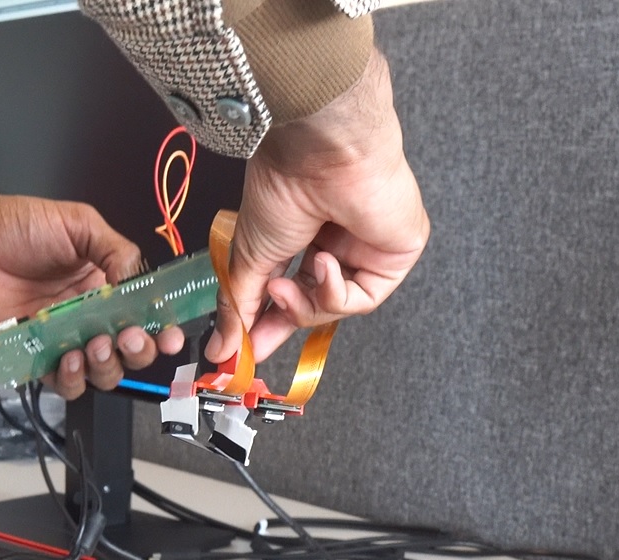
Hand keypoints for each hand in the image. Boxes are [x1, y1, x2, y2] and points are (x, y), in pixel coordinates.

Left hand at [0, 167, 185, 398]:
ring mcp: (63, 337)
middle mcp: (89, 314)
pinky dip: (71, 379)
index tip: (170, 335)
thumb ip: (117, 252)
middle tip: (125, 337)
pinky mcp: (35, 355)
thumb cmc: (16, 225)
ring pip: (100, 372)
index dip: (162, 328)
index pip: (145, 313)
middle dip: (136, 350)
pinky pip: (62, 382)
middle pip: (129, 351)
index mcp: (106, 283)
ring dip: (105, 366)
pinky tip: (67, 359)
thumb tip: (140, 283)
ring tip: (93, 345)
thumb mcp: (78, 223)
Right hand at [209, 54, 428, 362]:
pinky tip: (322, 262)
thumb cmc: (284, 183)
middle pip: (316, 301)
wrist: (319, 151)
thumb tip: (221, 349)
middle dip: (285, 318)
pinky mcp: (398, 252)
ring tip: (282, 286)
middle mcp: (339, 238)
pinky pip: (365, 297)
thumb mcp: (249, 254)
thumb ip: (239, 304)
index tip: (240, 349)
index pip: (290, 287)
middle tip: (256, 340)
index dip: (266, 320)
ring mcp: (369, 245)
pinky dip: (336, 290)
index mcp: (305, 228)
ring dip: (306, 304)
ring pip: (339, 304)